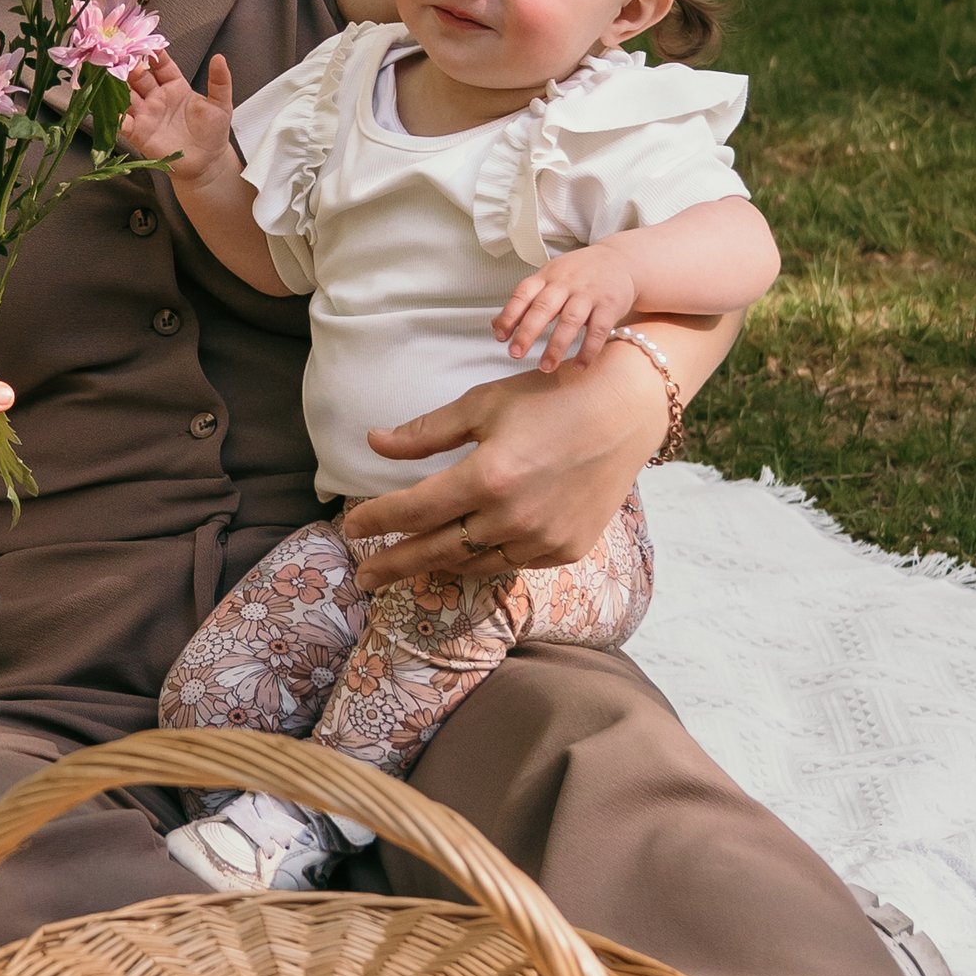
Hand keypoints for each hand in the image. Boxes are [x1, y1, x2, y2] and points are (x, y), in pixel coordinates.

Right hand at [120, 46, 236, 186]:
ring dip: (116, 85)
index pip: (160, 64)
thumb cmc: (212, 133)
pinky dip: (112, 115)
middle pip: (138, 76)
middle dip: (128, 65)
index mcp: (174, 86)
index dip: (153, 53)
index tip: (146, 42)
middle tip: (120, 54)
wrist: (207, 164)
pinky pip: (121, 121)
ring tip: (107, 74)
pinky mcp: (138, 132)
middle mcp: (156, 97)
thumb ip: (220, 81)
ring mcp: (145, 114)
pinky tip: (108, 108)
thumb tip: (219, 58)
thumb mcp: (221, 104)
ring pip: (125, 95)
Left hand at [338, 352, 669, 586]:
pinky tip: (467, 556)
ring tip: (410, 565)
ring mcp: (543, 539)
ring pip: (475, 564)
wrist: (626, 410)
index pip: (414, 509)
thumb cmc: (550, 397)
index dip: (376, 518)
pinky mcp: (567, 548)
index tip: (350, 525)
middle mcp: (513, 518)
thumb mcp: (483, 404)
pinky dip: (485, 560)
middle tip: (363, 579)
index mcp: (487, 477)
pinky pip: (514, 563)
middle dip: (394, 564)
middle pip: (436, 550)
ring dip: (438, 565)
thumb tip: (373, 443)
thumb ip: (426, 432)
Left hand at [496, 241, 637, 371]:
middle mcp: (566, 283)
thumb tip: (495, 325)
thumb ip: (525, 301)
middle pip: (543, 307)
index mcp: (547, 276)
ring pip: (570, 320)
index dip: (509, 315)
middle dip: (527, 332)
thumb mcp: (550, 277)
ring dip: (556, 346)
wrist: (621, 259)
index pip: (523, 294)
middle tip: (516, 353)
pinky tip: (580, 366)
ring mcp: (589, 294)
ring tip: (546, 366)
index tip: (499, 336)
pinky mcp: (610, 305)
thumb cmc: (580, 273)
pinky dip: (589, 350)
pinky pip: (598, 330)